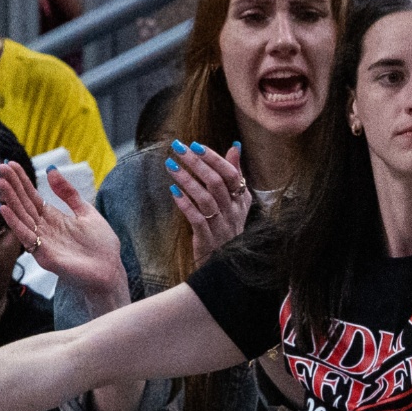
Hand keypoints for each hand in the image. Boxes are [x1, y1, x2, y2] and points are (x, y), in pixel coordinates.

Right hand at [0, 161, 128, 301]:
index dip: (21, 181)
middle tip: (0, 168)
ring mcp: (42, 243)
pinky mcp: (44, 255)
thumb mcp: (86, 212)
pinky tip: (4, 209)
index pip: (33, 196)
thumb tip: (51, 169)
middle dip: (12, 186)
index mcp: (54, 219)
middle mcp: (44, 229)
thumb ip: (68, 193)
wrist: (110, 271)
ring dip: (10, 201)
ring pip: (22, 218)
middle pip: (25, 204)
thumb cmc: (101, 247)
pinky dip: (15, 223)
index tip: (10, 164)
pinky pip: (26, 237)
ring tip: (0, 183)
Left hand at [164, 139, 250, 259]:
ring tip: (171, 166)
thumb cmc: (227, 227)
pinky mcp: (208, 240)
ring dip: (187, 180)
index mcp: (240, 201)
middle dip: (196, 163)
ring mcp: (221, 227)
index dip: (214, 159)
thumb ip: (235, 173)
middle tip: (178, 148)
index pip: (231, 175)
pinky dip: (185, 204)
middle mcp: (233, 213)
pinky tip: (173, 191)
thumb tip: (235, 146)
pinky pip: (197, 219)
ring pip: (206, 199)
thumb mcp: (236, 201)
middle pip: (216, 183)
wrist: (226, 265)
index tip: (196, 145)